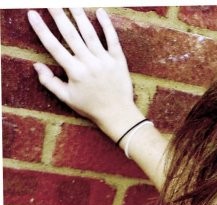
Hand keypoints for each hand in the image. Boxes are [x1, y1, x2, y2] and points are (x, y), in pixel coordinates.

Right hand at [28, 7, 143, 141]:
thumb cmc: (90, 107)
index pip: (54, 46)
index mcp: (75, 72)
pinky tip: (100, 11)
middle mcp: (89, 64)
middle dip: (59, 15)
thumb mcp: (67, 98)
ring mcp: (104, 61)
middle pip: (71, 34)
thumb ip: (50, 82)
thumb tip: (36, 66)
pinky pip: (112, 39)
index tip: (32, 14)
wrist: (117, 115)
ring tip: (70, 2)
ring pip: (90, 33)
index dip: (41, 29)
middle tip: (51, 2)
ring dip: (79, 15)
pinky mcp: (118, 60)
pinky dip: (107, 25)